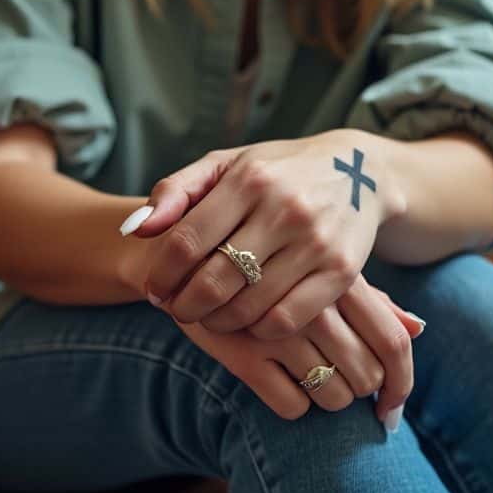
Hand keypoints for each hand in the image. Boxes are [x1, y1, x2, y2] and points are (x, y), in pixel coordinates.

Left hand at [128, 129, 407, 339]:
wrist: (358, 172)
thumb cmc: (276, 172)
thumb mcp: (226, 165)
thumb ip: (176, 191)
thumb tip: (134, 229)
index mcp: (249, 179)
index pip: (186, 241)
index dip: (161, 274)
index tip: (154, 287)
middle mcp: (284, 209)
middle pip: (215, 280)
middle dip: (184, 305)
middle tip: (177, 309)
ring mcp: (316, 242)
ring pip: (248, 306)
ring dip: (218, 321)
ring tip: (208, 315)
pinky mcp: (341, 272)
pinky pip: (286, 319)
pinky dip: (257, 328)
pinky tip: (247, 317)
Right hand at [174, 275, 424, 425]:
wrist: (179, 252)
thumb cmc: (266, 258)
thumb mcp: (317, 263)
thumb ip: (369, 296)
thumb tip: (417, 329)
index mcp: (341, 275)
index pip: (393, 341)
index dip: (401, 383)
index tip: (392, 409)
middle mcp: (314, 301)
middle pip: (366, 375)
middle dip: (359, 389)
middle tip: (343, 382)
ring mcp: (278, 328)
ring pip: (331, 394)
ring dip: (328, 398)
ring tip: (310, 379)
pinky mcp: (243, 353)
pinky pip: (290, 405)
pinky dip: (292, 404)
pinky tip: (279, 381)